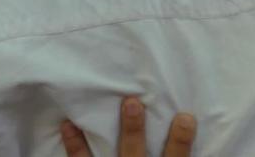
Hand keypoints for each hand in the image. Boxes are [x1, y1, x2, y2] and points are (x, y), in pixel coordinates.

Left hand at [60, 98, 196, 155]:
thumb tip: (187, 121)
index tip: (186, 116)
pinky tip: (67, 126)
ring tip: (88, 113)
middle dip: (133, 130)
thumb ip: (174, 155)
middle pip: (135, 154)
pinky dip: (74, 147)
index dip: (181, 140)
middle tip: (131, 102)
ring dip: (92, 140)